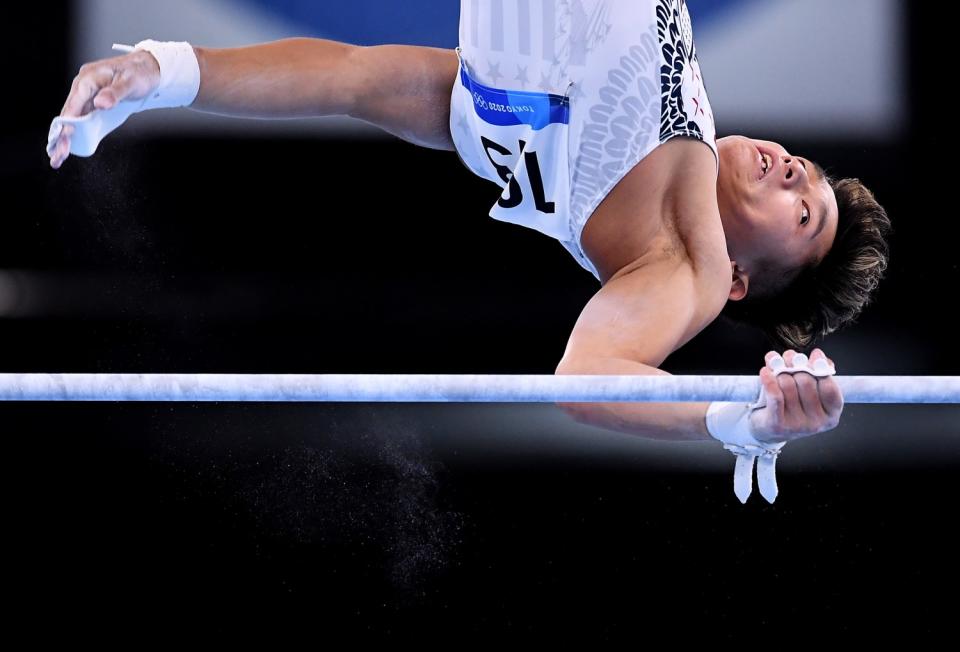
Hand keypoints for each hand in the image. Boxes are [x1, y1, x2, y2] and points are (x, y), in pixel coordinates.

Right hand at [49, 50, 160, 168]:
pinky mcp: (92, 101)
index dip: (68, 123)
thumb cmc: (139, 73)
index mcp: (88, 79)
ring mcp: (86, 94)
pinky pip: (81, 117)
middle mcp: (83, 86)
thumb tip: (100, 103)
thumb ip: (115, 93)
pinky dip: (75, 131)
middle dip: (62, 135)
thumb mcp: (130, 82)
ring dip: (66, 136)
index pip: (74, 104)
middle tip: (58, 155)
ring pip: (73, 117)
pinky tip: (70, 144)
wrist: (147, 67)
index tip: (65, 138)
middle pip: (69, 113)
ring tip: (59, 156)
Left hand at [748, 348, 843, 443]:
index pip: (829, 386)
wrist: (769, 430)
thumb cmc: (792, 406)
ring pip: (788, 385)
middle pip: (806, 382)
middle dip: (796, 365)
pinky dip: (769, 380)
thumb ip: (818, 374)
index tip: (815, 355)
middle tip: (789, 358)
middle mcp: (817, 423)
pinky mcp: (778, 425)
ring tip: (776, 368)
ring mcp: (797, 426)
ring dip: (780, 372)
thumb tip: (819, 356)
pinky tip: (765, 371)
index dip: (821, 367)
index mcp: (830, 415)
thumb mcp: (810, 393)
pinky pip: (775, 396)